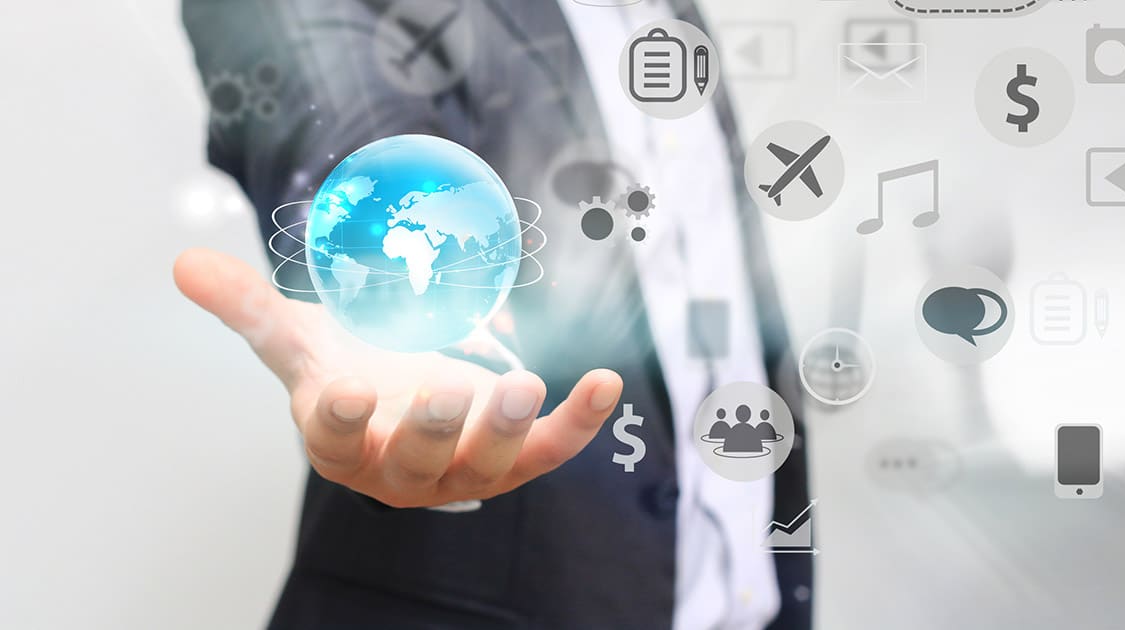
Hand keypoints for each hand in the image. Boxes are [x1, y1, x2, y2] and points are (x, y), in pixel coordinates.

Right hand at [173, 248, 622, 507]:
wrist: (401, 400)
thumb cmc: (350, 370)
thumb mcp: (300, 338)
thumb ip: (248, 307)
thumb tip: (182, 263)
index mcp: (344, 444)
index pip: (336, 442)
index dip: (341, 421)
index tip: (344, 391)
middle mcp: (404, 470)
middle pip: (418, 461)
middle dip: (434, 428)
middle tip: (449, 389)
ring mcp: (465, 470)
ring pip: (489, 463)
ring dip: (509, 428)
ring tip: (527, 383)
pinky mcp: (516, 459)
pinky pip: (550, 450)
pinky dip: (579, 422)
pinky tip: (605, 382)